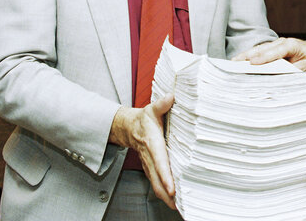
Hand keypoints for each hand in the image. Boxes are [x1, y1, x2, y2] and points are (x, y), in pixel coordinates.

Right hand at [109, 93, 175, 208]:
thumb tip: (170, 98)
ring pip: (156, 185)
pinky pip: (156, 183)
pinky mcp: (150, 169)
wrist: (128, 128)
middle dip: (166, 194)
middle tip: (177, 205)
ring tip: (177, 208)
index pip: (159, 161)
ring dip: (165, 197)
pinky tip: (173, 202)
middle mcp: (150, 157)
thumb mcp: (151, 109)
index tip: (172, 188)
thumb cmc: (144, 119)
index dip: (165, 175)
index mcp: (152, 143)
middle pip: (157, 179)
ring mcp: (149, 165)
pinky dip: (163, 194)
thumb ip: (161, 105)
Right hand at [232, 37, 305, 70]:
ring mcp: (276, 43)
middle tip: (236, 63)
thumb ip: (292, 71)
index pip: (278, 50)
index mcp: (293, 45)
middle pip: (264, 48)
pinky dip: (250, 56)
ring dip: (246, 55)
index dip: (265, 57)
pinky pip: (260, 51)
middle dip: (250, 56)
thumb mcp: (305, 69)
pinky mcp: (272, 47)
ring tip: (233, 63)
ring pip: (259, 49)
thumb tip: (277, 78)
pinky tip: (240, 61)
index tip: (253, 63)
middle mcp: (283, 42)